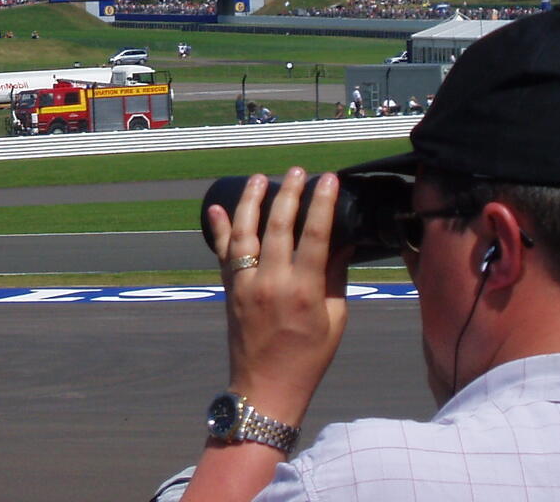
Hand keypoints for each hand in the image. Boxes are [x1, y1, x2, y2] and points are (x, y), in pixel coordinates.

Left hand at [207, 168, 349, 423]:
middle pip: (277, 226)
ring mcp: (246, 284)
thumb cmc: (308, 357)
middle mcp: (271, 283)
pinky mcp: (229, 289)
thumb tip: (342, 241)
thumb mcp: (334, 320)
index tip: (328, 179)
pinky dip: (219, 229)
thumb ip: (335, 277)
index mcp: (304, 291)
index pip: (314, 235)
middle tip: (297, 171)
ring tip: (260, 178)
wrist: (266, 387)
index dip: (322, 203)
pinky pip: (223, 252)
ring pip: (245, 232)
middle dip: (288, 193)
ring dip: (251, 201)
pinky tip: (217, 207)